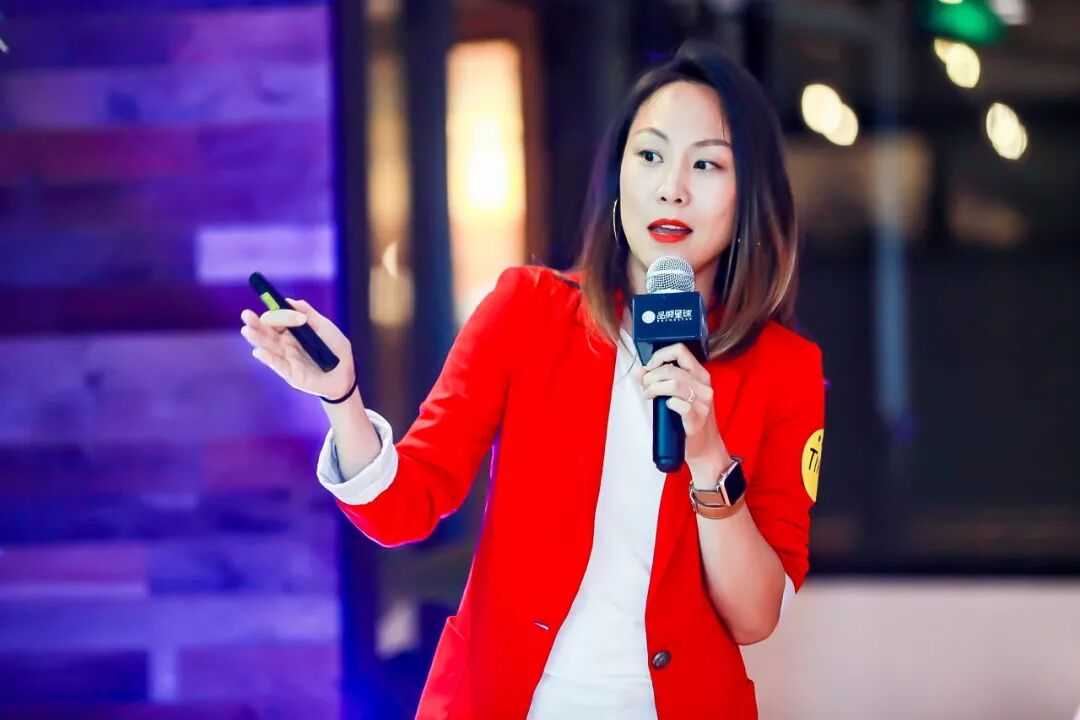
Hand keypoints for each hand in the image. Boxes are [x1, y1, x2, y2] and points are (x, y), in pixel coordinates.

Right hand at [239, 298, 355, 399]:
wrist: (347, 373)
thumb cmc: (337, 349)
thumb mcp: (325, 327)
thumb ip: (308, 315)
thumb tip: (289, 301)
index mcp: (294, 332)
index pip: (278, 320)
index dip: (272, 313)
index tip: (268, 304)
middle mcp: (287, 344)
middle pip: (268, 333)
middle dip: (256, 324)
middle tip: (246, 315)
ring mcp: (287, 359)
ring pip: (270, 347)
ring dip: (258, 339)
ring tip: (247, 330)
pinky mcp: (291, 374)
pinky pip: (278, 365)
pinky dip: (268, 358)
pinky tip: (259, 352)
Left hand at [633, 343, 731, 476]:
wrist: (705, 448)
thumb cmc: (689, 419)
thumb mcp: (676, 396)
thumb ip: (658, 381)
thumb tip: (639, 371)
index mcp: (700, 375)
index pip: (680, 351)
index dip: (660, 355)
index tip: (649, 367)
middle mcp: (704, 386)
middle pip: (672, 369)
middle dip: (652, 376)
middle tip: (645, 386)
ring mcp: (703, 402)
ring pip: (675, 384)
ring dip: (654, 388)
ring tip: (648, 395)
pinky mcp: (698, 419)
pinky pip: (681, 405)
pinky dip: (669, 403)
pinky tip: (665, 406)